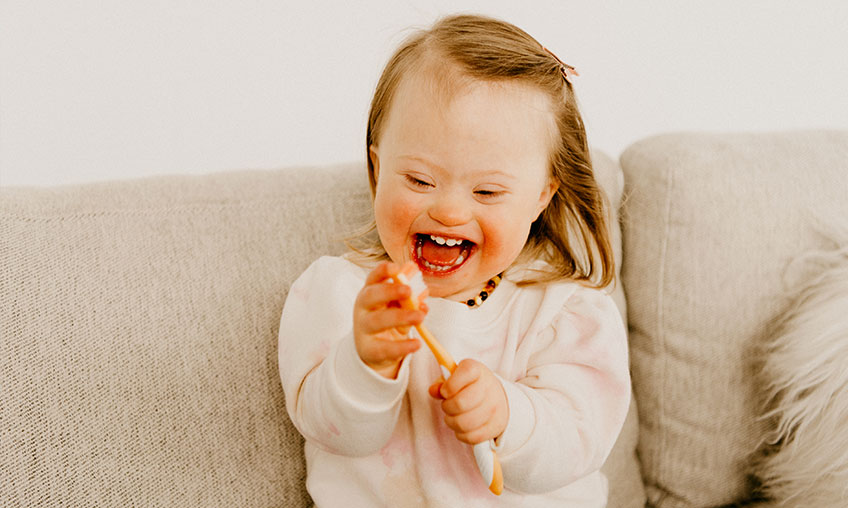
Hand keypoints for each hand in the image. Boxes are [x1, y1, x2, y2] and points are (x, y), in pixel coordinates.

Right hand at [353, 261, 425, 378]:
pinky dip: (402, 346)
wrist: (374, 350)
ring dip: (400, 317)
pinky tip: (417, 343)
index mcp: (370, 292)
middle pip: (371, 296)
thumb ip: (405, 288)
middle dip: (389, 291)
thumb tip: (412, 268)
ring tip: (420, 316)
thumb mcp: (396, 304)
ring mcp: (364, 329)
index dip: (382, 272)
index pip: (373, 278)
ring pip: (378, 320)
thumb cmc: (386, 319)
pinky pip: (385, 348)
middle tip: (409, 290)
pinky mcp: (370, 350)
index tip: (396, 268)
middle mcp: (363, 309)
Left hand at [429, 359, 508, 444]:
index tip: (445, 391)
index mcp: (477, 370)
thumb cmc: (469, 386)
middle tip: (447, 405)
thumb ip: (442, 383)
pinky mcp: (495, 426)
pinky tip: (462, 426)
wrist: (497, 397)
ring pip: (463, 423)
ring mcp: (494, 408)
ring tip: (453, 416)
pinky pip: (471, 437)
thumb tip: (433, 391)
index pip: (464, 373)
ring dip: (451, 422)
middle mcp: (488, 387)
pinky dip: (461, 434)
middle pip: (460, 403)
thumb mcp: (456, 378)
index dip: (449, 385)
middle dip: (447, 406)